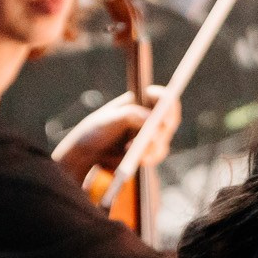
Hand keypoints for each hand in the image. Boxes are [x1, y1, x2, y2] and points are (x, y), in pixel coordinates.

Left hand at [50, 88, 179, 181]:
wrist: (88, 154)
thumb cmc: (95, 131)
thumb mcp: (108, 120)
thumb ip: (129, 115)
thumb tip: (151, 119)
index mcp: (139, 101)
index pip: (161, 97)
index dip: (167, 103)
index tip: (163, 113)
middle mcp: (148, 115)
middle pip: (168, 119)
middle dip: (161, 130)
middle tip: (152, 137)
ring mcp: (150, 133)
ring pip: (164, 139)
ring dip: (153, 146)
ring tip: (134, 151)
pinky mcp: (149, 150)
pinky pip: (158, 153)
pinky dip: (151, 157)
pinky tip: (139, 160)